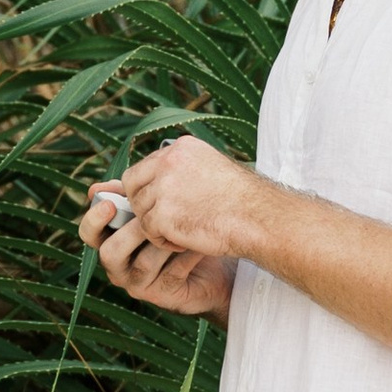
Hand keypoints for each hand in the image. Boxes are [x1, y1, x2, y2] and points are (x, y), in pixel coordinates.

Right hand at [79, 166, 237, 322]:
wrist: (213, 262)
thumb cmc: (179, 229)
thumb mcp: (156, 210)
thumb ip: (130, 198)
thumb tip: (97, 187)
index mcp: (111, 243)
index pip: (89, 234)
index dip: (94, 220)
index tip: (110, 203)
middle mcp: (119, 268)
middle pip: (109, 253)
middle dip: (130, 232)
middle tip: (149, 217)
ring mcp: (140, 286)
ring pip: (143, 264)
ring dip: (162, 242)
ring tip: (180, 226)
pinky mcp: (163, 297)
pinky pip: (171, 274)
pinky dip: (185, 256)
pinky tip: (198, 242)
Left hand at [112, 134, 263, 262]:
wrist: (258, 218)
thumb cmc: (241, 200)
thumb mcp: (210, 170)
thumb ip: (181, 171)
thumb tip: (151, 183)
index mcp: (181, 148)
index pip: (145, 166)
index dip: (149, 189)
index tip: (162, 204)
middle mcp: (169, 162)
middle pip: (133, 185)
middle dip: (144, 205)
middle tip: (165, 220)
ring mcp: (164, 187)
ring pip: (140, 209)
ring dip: (155, 225)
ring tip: (181, 232)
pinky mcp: (163, 214)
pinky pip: (147, 230)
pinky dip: (162, 241)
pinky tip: (182, 242)